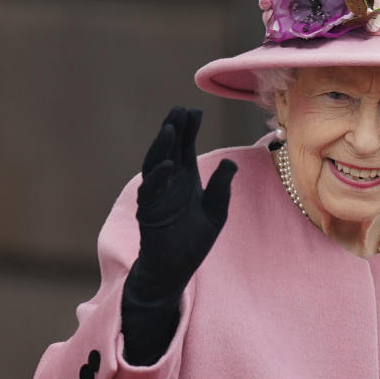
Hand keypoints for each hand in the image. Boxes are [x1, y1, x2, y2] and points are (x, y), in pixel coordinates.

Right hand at [125, 106, 237, 305]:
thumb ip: (221, 188)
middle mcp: (169, 183)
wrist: (175, 269)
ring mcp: (156, 196)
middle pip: (168, 150)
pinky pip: (150, 191)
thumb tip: (230, 163)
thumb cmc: (194, 241)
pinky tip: (168, 164)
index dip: (188, 129)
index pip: (185, 148)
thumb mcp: (215, 212)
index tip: (194, 110)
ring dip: (161, 147)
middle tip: (179, 109)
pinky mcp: (148, 213)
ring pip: (155, 164)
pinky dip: (158, 178)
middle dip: (173, 129)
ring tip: (170, 128)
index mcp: (185, 180)